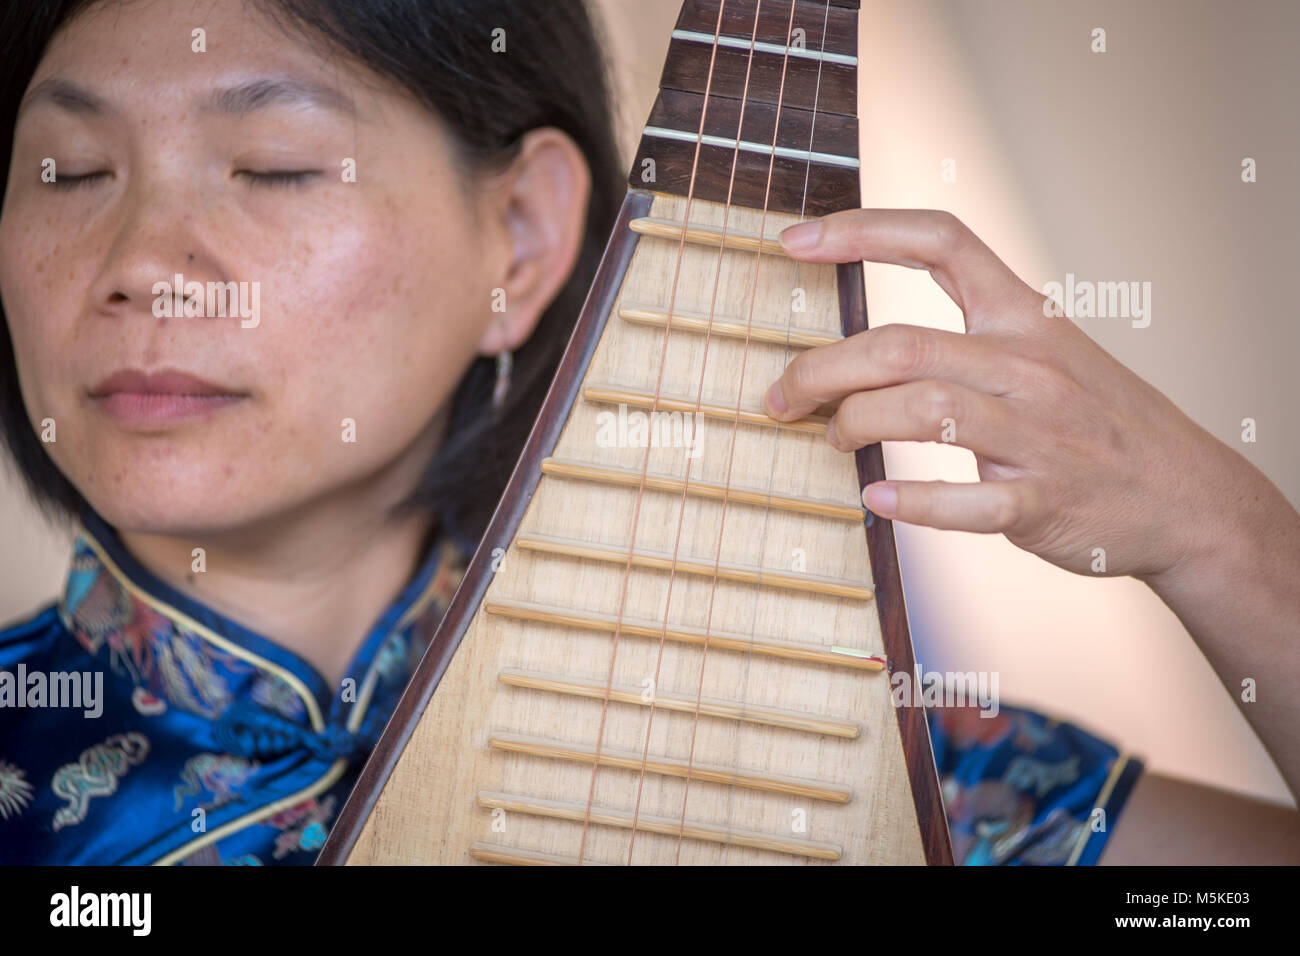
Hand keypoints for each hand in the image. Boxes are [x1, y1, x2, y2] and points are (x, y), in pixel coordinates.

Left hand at [764, 209, 1254, 582]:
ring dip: (854, 425)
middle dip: (821, 369)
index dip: (861, 230)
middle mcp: (1029, 365)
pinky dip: (914, 501)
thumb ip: (970, 339)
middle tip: (780, 396)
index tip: (794, 238)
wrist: (1189, 497)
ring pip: (923, 409)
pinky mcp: (1040, 501)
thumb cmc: (1100, 421)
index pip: (941, 241)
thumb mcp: (1050, 352)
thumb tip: (869, 349)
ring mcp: (1037, 434)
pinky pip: (966, 500)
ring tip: (834, 439)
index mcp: (1026, 317)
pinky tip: (880, 498)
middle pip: (901, 343)